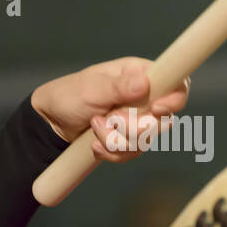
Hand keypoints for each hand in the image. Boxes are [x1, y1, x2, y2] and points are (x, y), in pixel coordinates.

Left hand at [31, 56, 190, 163]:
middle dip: (131, 127)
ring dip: (116, 139)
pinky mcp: (128, 138)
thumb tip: (144, 83)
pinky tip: (95, 145)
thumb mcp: (91, 89)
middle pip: (162, 119)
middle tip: (107, 119)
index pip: (175, 83)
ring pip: (145, 140)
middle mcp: (143, 96)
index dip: (174, 99)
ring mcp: (136, 118)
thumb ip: (118, 87)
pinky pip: (132, 152)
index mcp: (138, 74)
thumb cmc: (68, 96)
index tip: (156, 110)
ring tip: (94, 126)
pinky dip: (112, 152)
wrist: (50, 123)